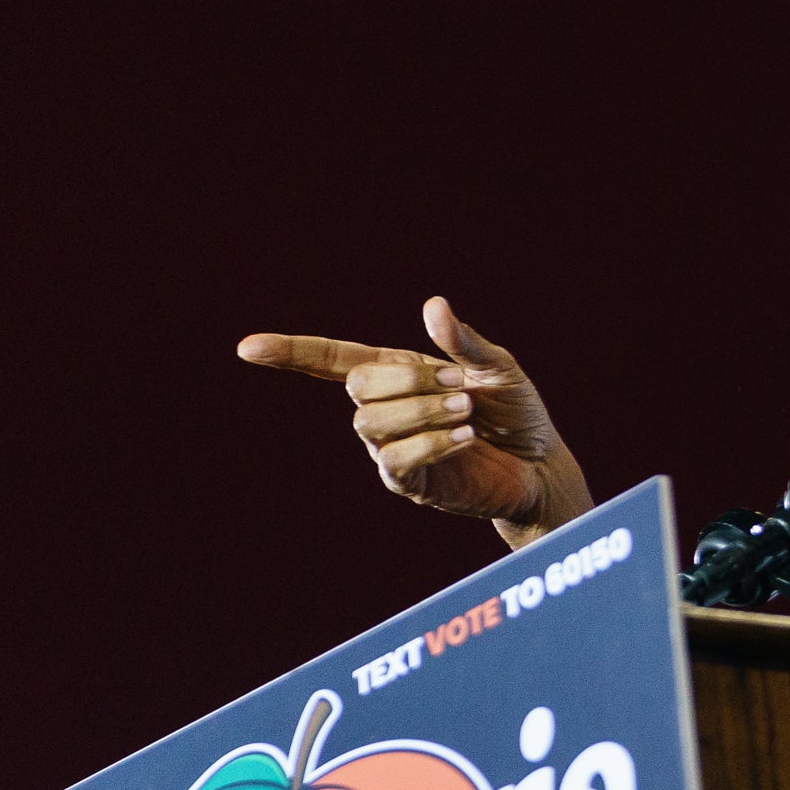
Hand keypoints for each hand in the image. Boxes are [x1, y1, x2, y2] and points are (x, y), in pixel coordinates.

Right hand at [239, 297, 591, 547]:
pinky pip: (397, 461)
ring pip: (372, 424)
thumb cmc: (516, 414)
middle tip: (463, 388)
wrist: (541, 466)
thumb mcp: (498, 369)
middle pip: (358, 388)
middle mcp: (386, 409)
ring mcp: (392, 449)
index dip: (291, 353)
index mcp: (397, 373)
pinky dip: (431, 444)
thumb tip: (433, 306)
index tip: (247, 348)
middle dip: (408, 381)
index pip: (331, 360)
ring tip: (467, 413)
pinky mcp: (409, 483)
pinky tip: (465, 439)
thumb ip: (464, 342)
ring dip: (421, 412)